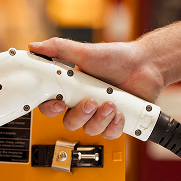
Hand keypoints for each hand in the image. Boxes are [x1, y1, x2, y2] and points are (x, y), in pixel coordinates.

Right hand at [29, 37, 164, 138]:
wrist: (146, 64)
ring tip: (111, 103)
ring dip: (100, 119)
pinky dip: (114, 125)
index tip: (58, 103)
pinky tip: (120, 112)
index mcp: (71, 89)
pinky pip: (109, 134)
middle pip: (70, 123)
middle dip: (80, 116)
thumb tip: (35, 46)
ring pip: (90, 130)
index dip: (50, 109)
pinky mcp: (115, 122)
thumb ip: (59, 49)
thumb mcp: (85, 52)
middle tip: (91, 102)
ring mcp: (99, 114)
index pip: (51, 105)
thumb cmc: (116, 57)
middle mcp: (83, 104)